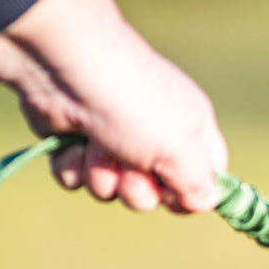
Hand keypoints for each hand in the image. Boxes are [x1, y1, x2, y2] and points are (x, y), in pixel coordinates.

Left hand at [0, 0, 226, 212]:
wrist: (63, 65)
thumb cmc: (134, 104)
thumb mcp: (182, 148)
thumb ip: (199, 184)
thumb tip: (204, 203)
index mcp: (190, 130)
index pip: (205, 177)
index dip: (191, 195)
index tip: (174, 198)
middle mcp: (154, 136)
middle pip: (155, 194)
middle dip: (138, 192)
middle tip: (129, 170)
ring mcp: (112, 139)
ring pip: (113, 190)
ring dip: (102, 177)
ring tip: (97, 147)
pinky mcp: (75, 141)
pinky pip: (78, 178)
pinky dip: (73, 167)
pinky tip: (73, 142)